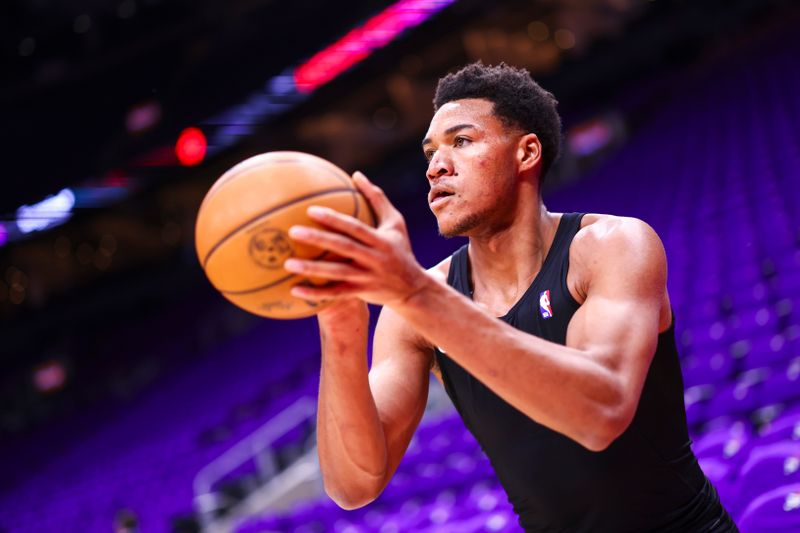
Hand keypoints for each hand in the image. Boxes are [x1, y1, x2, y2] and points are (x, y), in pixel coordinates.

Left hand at [283, 172, 432, 307]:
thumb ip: (376, 199)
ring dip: (312, 269)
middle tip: (293, 232)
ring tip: (287, 264)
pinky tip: (294, 289)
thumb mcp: (395, 224)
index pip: (355, 228)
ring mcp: (367, 278)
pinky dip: (315, 294)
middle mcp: (374, 259)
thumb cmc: (400, 249)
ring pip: (337, 274)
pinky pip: (335, 294)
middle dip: (318, 240)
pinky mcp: (361, 293)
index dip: (334, 219)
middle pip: (343, 248)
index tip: (310, 210)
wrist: (414, 288)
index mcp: (381, 240)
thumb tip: (356, 175)